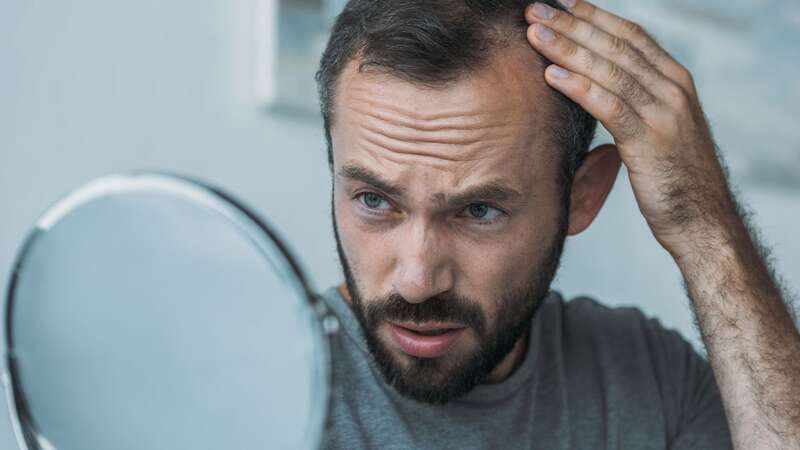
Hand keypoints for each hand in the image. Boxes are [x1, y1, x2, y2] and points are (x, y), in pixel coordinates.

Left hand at [525, 0, 738, 257]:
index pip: (631, 36)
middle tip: (535, 11)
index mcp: (676, 81)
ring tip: (534, 35)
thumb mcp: (660, 129)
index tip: (562, 5)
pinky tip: (550, 76)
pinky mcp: (650, 141)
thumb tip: (602, 85)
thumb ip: (637, 102)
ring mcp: (664, 113)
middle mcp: (673, 89)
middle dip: (572, 25)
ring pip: (610, 70)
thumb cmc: (674, 177)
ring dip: (567, 49)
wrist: (703, 220)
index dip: (594, 17)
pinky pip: (610, 106)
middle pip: (615, 46)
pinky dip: (579, 87)